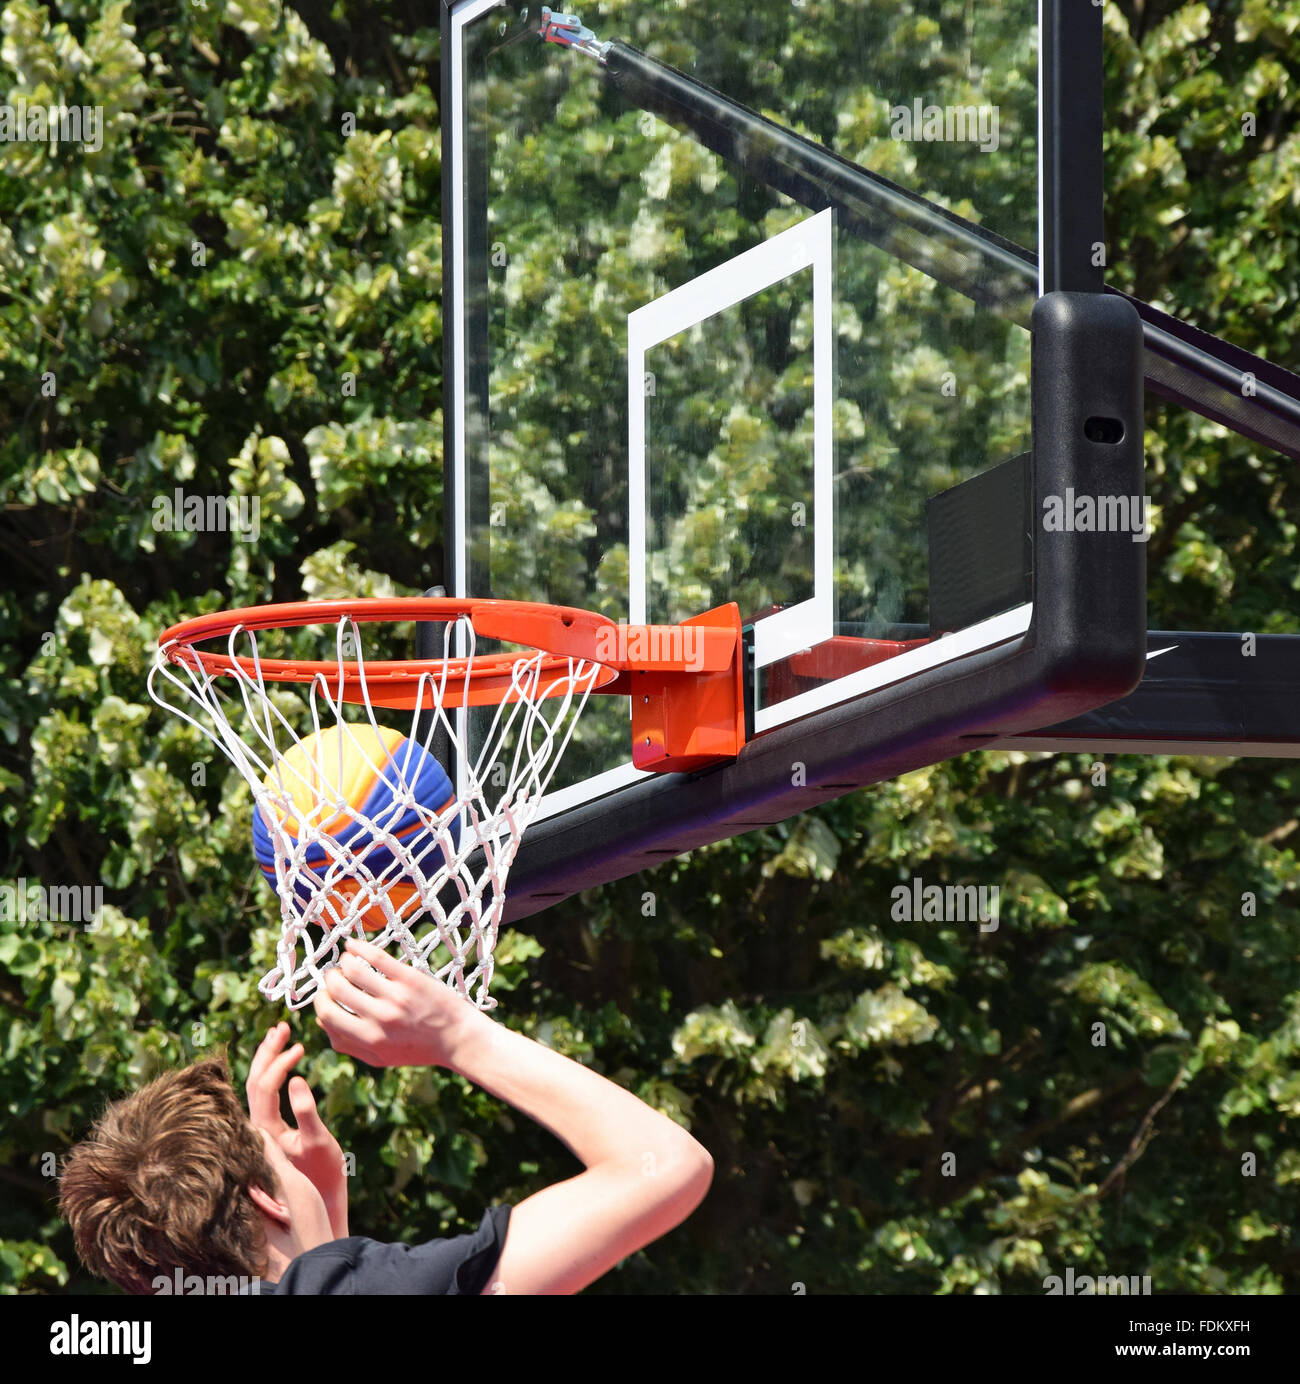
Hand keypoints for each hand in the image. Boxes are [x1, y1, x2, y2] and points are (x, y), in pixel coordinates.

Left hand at [246, 1022, 348, 1237]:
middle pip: (253, 1081)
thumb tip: (295, 1079)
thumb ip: (306, 1111)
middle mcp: (257, 1127)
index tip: (301, 1048)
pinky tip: (281, 1061)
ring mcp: (262, 1127)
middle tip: (282, 1026)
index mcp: (264, 1130)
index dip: (280, 1063)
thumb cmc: (322, 1173)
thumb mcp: (318, 1141)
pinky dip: (272, 1072)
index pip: (264, 1086)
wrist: (320, 1199)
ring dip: (267, 1058)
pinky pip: (264, 1093)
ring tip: (280, 1034)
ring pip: (257, 1086)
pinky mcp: (271, 1128)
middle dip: (267, 1051)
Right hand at [312, 937, 487, 1068]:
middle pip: (335, 990)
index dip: (320, 1002)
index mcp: (368, 1040)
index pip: (326, 1016)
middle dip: (329, 980)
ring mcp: (395, 997)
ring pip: (352, 970)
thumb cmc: (418, 1048)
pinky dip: (357, 947)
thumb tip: (321, 1020)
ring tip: (347, 961)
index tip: (326, 994)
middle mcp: (380, 1020)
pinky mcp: (410, 978)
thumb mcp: (380, 1057)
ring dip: (343, 962)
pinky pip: (375, 956)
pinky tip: (353, 945)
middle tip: (334, 975)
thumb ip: (349, 1044)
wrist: (458, 1038)